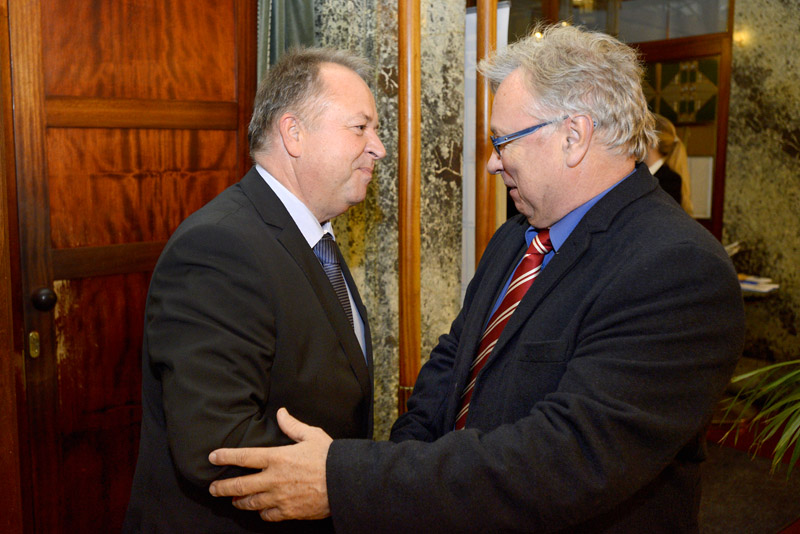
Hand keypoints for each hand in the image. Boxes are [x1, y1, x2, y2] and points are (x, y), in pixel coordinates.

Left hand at [208, 407, 332, 521]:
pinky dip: (262, 513)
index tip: (212, 457)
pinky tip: (261, 510)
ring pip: (250, 503)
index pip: (244, 457)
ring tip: (234, 500)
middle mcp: (274, 479)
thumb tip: (281, 413)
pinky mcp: (289, 512)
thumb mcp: (311, 435)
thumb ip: (292, 425)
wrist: (345, 482)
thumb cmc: (329, 457)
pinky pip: (267, 516)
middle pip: (239, 486)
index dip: (225, 456)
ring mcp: (279, 498)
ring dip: (239, 502)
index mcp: (277, 457)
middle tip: (213, 488)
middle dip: (222, 487)